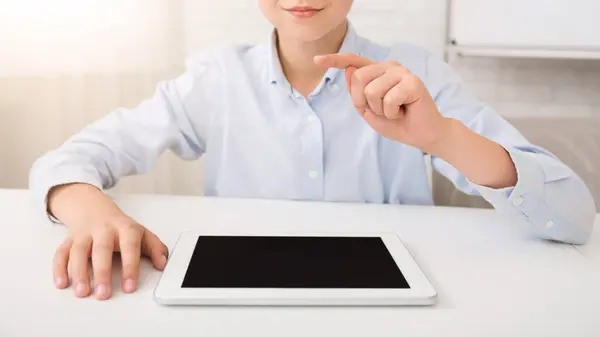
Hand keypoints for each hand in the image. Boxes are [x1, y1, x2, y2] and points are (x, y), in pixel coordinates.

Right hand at [49, 183, 168, 299]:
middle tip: (103, 293)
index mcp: (125, 228)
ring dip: (79, 272)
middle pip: (102, 249)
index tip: (129, 287)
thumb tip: (163, 263)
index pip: (129, 246)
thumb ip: (155, 248)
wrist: (94, 208)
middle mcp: (104, 229)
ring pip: (79, 251)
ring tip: (82, 292)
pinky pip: (61, 252)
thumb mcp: (142, 233)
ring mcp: (85, 233)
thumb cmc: (120, 227)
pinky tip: (62, 283)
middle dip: (102, 272)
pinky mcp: (69, 239)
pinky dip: (59, 268)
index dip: (130, 267)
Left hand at [314, 53, 450, 153]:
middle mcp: (389, 66)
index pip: (352, 61)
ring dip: (380, 109)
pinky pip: (388, 99)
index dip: (334, 60)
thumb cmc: (397, 122)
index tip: (316, 60)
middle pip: (358, 78)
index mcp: (377, 72)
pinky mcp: (413, 82)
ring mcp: (402, 72)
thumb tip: (349, 69)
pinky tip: (403, 111)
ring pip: (372, 91)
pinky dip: (392, 113)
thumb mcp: (368, 111)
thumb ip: (357, 93)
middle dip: (363, 101)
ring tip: (394, 111)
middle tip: (381, 110)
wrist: (421, 135)